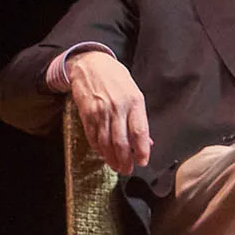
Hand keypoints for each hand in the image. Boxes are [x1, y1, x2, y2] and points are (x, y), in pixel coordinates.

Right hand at [62, 50, 152, 173]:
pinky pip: (93, 137)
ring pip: (106, 143)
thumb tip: (147, 141)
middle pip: (122, 142)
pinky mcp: (87, 114)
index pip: (139, 132)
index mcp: (134, 101)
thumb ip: (139, 118)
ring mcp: (100, 112)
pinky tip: (104, 155)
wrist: (90, 64)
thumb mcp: (134, 93)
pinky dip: (99, 149)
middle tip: (128, 170)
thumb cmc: (116, 79)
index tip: (143, 162)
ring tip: (117, 167)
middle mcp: (117, 108)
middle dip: (125, 160)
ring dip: (111, 159)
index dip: (142, 151)